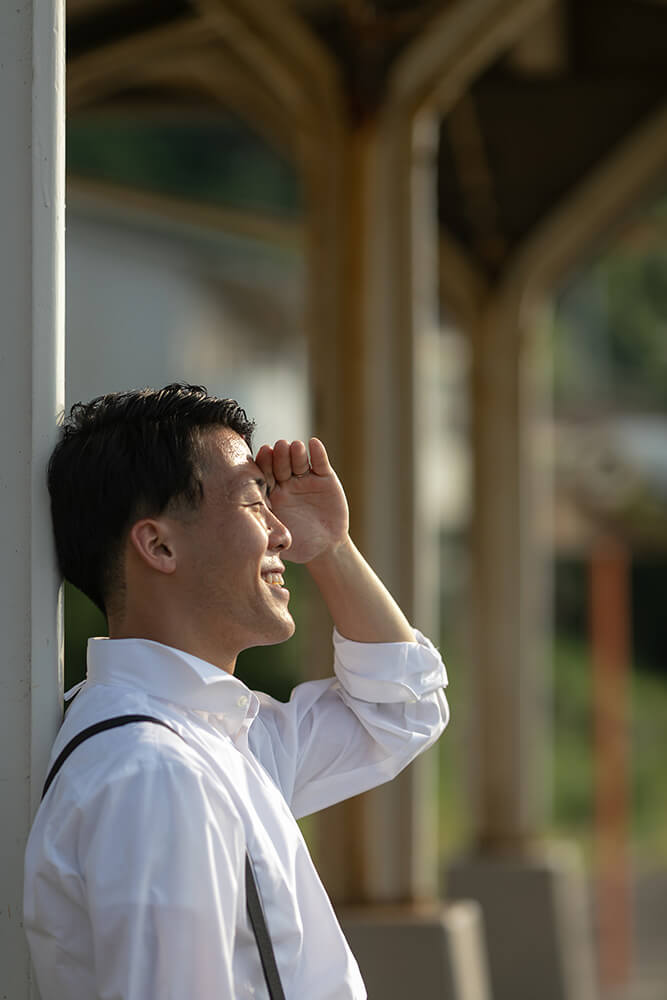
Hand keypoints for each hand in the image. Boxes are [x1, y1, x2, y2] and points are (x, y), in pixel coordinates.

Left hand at [254, 438, 348, 563]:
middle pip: (281, 464)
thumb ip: (267, 533)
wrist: (326, 547)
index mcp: (271, 494)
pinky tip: (314, 444)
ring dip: (296, 452)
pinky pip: (320, 463)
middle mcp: (286, 483)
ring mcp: (305, 479)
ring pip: (299, 461)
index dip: (264, 464)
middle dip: (280, 455)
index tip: (263, 453)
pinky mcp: (325, 478)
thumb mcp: (280, 541)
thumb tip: (249, 533)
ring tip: (296, 447)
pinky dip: (318, 453)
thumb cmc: (299, 546)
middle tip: (279, 447)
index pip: (265, 476)